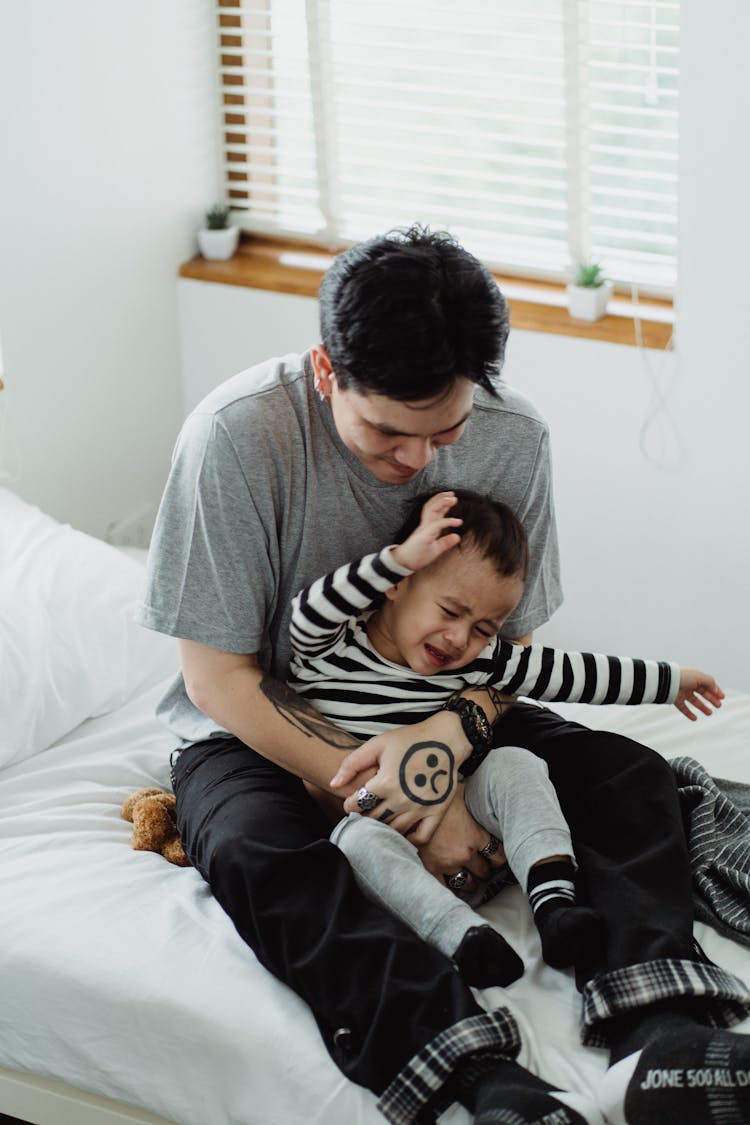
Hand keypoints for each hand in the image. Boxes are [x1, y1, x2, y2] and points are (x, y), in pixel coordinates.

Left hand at [330, 710, 469, 840]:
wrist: (445, 739)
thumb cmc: (410, 739)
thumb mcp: (377, 745)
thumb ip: (352, 764)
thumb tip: (334, 784)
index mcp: (385, 783)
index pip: (357, 805)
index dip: (349, 804)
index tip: (352, 801)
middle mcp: (401, 800)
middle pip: (373, 820)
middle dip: (364, 817)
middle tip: (363, 812)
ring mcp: (420, 809)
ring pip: (394, 830)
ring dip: (383, 828)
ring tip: (379, 820)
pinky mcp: (436, 813)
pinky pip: (421, 836)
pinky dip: (409, 839)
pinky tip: (402, 831)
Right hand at [390, 491, 461, 572]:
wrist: (404, 563)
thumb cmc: (417, 556)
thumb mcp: (436, 549)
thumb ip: (446, 542)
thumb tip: (457, 537)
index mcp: (427, 527)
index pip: (434, 511)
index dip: (442, 503)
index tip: (452, 498)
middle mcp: (425, 525)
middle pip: (432, 506)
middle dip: (441, 498)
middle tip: (453, 494)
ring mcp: (423, 529)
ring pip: (431, 510)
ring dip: (442, 503)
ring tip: (453, 499)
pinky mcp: (424, 535)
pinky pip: (436, 525)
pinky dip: (448, 521)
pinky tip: (458, 521)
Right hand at [416, 786, 507, 888]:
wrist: (409, 803)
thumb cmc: (435, 795)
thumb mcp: (461, 791)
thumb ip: (474, 798)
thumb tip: (485, 791)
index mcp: (475, 835)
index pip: (498, 855)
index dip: (500, 858)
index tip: (499, 858)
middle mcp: (465, 853)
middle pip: (484, 871)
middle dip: (486, 870)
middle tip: (485, 868)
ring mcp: (447, 863)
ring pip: (467, 883)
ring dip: (471, 882)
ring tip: (472, 881)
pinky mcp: (430, 869)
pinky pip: (445, 887)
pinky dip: (451, 888)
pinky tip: (454, 887)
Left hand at [674, 668, 724, 719]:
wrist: (665, 681)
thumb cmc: (682, 676)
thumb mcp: (700, 677)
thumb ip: (710, 682)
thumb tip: (716, 689)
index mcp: (695, 677)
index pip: (708, 684)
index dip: (716, 690)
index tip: (722, 697)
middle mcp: (689, 684)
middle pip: (703, 693)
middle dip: (711, 699)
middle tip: (719, 706)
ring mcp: (682, 692)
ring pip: (694, 701)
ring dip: (703, 707)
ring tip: (710, 713)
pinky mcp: (675, 699)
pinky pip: (683, 708)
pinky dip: (689, 713)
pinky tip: (695, 718)